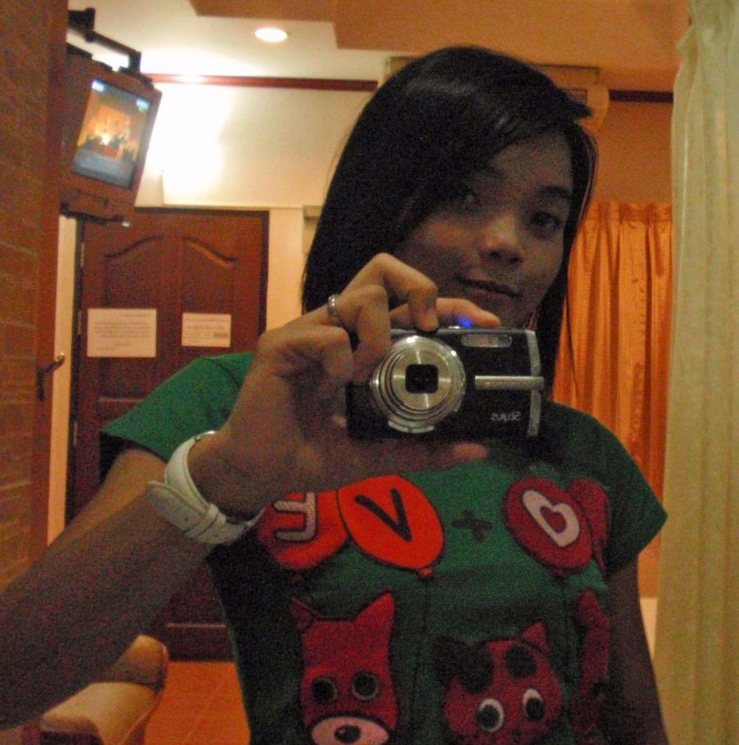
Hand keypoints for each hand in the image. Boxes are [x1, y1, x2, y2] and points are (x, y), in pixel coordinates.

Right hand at [191, 253, 499, 513]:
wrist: (261, 475)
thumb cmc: (312, 456)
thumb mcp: (379, 453)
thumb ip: (424, 448)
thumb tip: (478, 447)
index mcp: (363, 345)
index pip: (409, 304)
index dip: (448, 304)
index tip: (483, 322)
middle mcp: (338, 328)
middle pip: (382, 269)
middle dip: (418, 286)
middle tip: (429, 326)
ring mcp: (308, 332)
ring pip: (359, 295)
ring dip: (379, 331)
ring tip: (372, 370)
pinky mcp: (281, 345)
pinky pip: (325, 332)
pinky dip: (342, 358)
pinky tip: (338, 384)